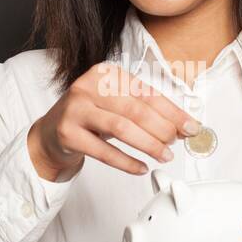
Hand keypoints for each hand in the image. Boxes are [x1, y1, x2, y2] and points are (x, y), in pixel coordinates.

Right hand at [27, 61, 200, 180]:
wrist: (51, 133)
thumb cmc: (91, 117)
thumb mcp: (117, 106)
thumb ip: (147, 111)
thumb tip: (183, 126)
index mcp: (105, 73)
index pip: (146, 92)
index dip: (172, 112)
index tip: (191, 127)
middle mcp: (88, 86)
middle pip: (135, 109)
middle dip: (162, 129)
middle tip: (175, 144)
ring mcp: (75, 108)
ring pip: (121, 127)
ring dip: (148, 145)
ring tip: (163, 156)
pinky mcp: (67, 132)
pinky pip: (103, 151)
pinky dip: (126, 162)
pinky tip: (140, 168)